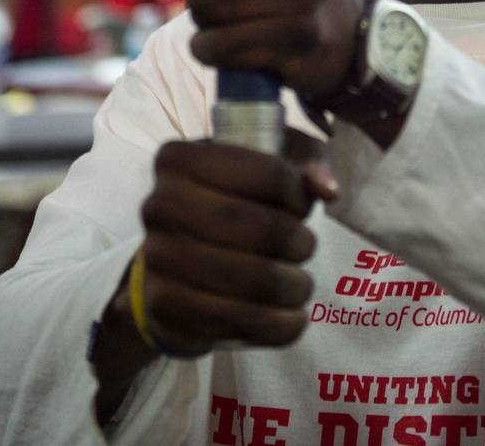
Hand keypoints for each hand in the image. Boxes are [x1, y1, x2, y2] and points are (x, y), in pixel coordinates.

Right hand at [93, 133, 335, 421]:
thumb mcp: (268, 162)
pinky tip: (292, 318)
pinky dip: (278, 325)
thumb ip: (305, 161)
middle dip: (297, 242)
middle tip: (305, 247)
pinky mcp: (165, 307)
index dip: (299, 194)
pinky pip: (235, 323)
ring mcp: (158, 257)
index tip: (302, 205)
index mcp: (182, 158)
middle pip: (258, 228)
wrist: (176, 255)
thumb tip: (326, 188)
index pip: (269, 174)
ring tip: (300, 284)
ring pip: (249, 280)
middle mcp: (161, 203)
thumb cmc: (233, 198)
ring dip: (292, 286)